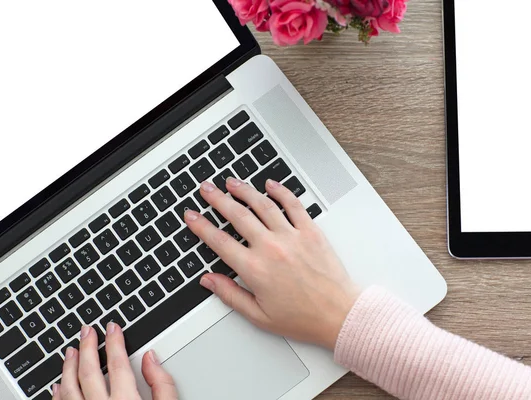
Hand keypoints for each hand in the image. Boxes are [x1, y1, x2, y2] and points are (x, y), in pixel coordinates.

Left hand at [54, 323, 176, 399]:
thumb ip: (163, 386)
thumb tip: (151, 359)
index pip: (118, 365)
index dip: (115, 342)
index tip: (112, 327)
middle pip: (89, 373)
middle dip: (87, 348)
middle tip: (87, 331)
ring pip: (69, 390)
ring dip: (69, 368)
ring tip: (70, 351)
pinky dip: (58, 394)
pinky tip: (58, 386)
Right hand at [185, 178, 360, 349]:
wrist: (339, 314)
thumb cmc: (302, 318)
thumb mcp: (259, 315)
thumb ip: (230, 295)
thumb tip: (209, 280)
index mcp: (255, 269)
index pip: (219, 241)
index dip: (201, 226)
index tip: (191, 216)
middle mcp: (271, 248)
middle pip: (237, 215)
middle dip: (218, 199)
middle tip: (206, 189)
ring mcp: (292, 237)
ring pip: (263, 205)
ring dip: (244, 190)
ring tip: (232, 182)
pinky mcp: (311, 232)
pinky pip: (293, 205)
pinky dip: (281, 191)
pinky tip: (270, 184)